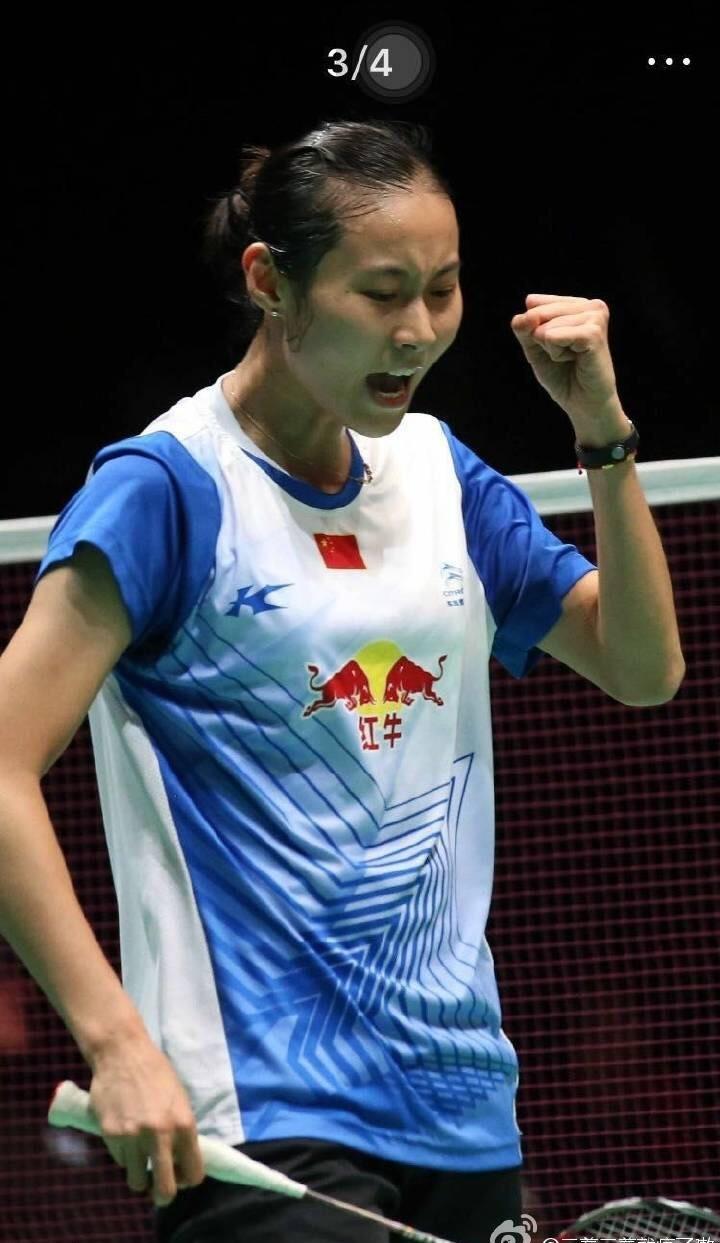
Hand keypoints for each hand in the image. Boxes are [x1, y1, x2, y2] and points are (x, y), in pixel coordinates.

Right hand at [88, 1029, 204, 1207]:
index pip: (193, 1171)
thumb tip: (180, 1161)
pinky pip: (119, 1160)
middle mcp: (160, 1134)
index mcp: (184, 1124)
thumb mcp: (179, 1099)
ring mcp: (133, 1136)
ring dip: (138, 1177)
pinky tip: (124, 1133)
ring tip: (139, 1161)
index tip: (183, 1179)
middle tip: (161, 1194)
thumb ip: (181, 1131)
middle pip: (165, 1189)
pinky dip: (123, 1154)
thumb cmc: (156, 1073)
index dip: (189, 1180)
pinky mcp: (110, 1134)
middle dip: (163, 1196)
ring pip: (136, 1181)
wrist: (123, 1053)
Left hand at [511, 294, 623, 430]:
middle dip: (542, 341)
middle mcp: (590, 305)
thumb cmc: (562, 375)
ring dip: (552, 350)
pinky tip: (575, 359)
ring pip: (545, 328)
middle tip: (565, 356)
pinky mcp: (594, 333)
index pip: (534, 304)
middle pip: (537, 314)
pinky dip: (557, 353)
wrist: (583, 403)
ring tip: (572, 359)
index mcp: (577, 304)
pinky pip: (554, 337)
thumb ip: (524, 328)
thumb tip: (526, 315)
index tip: (556, 347)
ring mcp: (595, 317)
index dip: (534, 333)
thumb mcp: (535, 347)